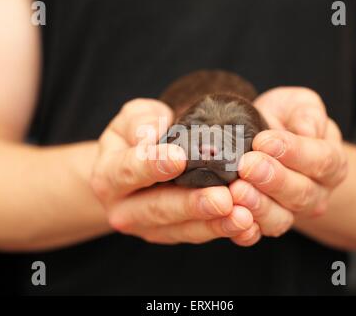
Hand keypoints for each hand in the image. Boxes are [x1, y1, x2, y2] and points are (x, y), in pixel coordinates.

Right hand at [91, 99, 257, 244]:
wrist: (130, 172)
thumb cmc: (135, 138)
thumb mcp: (131, 120)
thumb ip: (140, 123)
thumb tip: (152, 137)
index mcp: (108, 177)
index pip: (128, 171)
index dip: (152, 165)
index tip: (179, 158)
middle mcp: (124, 210)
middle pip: (159, 209)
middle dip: (193, 205)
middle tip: (223, 199)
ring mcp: (149, 228)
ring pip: (183, 230)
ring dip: (215, 225)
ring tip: (242, 217)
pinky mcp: (173, 235)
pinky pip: (199, 236)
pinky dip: (223, 232)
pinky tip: (247, 227)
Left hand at [230, 87, 347, 242]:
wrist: (263, 144)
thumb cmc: (283, 121)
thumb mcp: (296, 105)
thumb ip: (307, 113)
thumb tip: (307, 129)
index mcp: (330, 162)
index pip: (320, 160)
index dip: (293, 151)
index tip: (264, 141)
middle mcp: (315, 193)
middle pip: (300, 193)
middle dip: (272, 179)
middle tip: (247, 166)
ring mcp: (291, 213)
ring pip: (280, 218)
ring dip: (257, 206)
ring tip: (236, 191)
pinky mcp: (265, 224)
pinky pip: (257, 233)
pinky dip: (244, 229)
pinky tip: (230, 215)